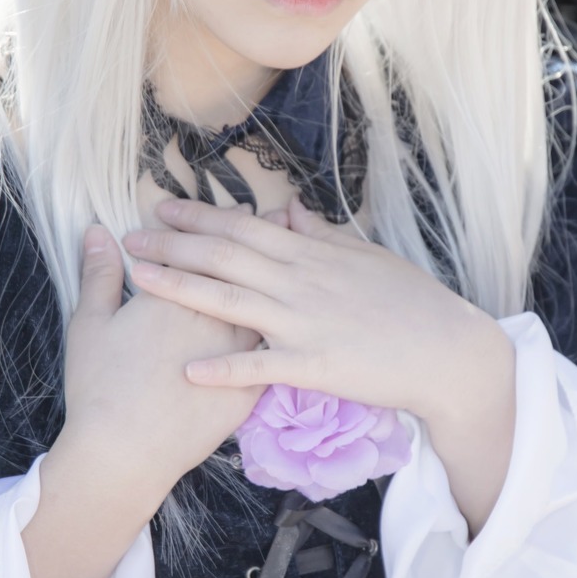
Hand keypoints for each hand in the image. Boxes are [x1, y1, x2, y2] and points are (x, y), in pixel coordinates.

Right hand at [23, 223, 266, 577]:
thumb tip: (95, 232)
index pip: (207, 246)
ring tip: (290, 263)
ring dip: (281, 281)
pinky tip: (297, 325)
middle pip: (246, 268)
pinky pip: (277, 354)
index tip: (233, 209)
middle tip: (272, 219)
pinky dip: (288, 333)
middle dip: (260, 243)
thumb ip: (97, 275)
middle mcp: (215, 315)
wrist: (126, 451)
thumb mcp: (89, 324)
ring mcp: (237, 353)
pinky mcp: (250, 389)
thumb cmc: (100, 386)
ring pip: (270, 305)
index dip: (221, 225)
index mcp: (176, 293)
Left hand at [122, 197, 506, 434]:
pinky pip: (261, 366)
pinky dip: (224, 368)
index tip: (161, 208)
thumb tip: (292, 211)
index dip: (198, 217)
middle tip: (129, 235)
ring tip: (138, 278)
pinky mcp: (315, 365)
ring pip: (230, 302)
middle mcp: (301, 282)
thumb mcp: (367, 257)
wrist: (446, 350)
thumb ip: (324, 236)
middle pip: (225, 256)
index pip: (244, 228)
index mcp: (312, 254)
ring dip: (180, 288)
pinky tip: (188, 370)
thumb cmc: (412, 303)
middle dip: (173, 243)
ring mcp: (305, 323)